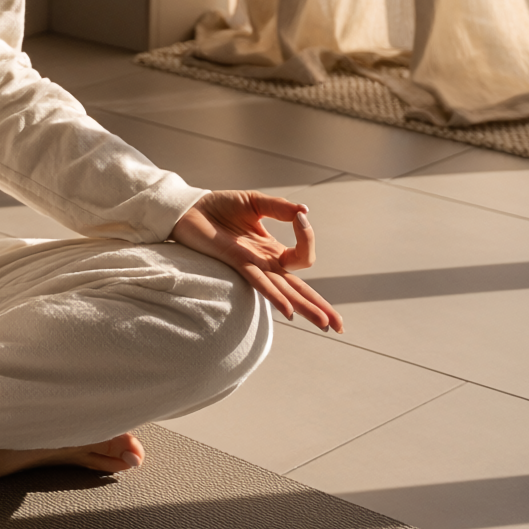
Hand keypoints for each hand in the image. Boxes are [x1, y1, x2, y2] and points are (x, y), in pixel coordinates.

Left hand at [170, 192, 344, 331]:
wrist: (188, 208)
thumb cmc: (218, 207)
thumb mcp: (255, 202)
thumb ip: (280, 207)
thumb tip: (304, 211)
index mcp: (271, 250)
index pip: (303, 256)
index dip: (308, 237)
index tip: (301, 217)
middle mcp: (265, 263)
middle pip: (299, 289)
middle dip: (320, 306)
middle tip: (340, 326)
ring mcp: (252, 265)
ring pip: (284, 291)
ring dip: (305, 307)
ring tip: (324, 324)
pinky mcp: (235, 263)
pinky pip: (259, 282)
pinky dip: (275, 296)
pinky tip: (288, 311)